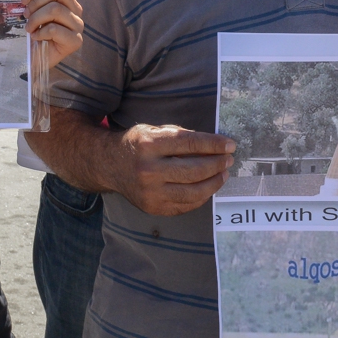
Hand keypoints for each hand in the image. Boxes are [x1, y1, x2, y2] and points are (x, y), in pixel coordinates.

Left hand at [24, 0, 82, 67]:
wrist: (37, 58)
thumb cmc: (37, 28)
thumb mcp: (35, 0)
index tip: (24, 0)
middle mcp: (76, 8)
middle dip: (35, 2)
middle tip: (26, 14)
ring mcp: (78, 25)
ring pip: (55, 9)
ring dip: (35, 19)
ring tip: (29, 28)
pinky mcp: (75, 41)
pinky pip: (56, 29)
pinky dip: (40, 32)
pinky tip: (36, 37)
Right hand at [111, 123, 235, 216]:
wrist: (108, 165)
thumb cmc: (136, 144)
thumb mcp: (153, 130)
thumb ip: (179, 136)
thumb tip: (213, 145)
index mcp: (148, 145)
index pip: (189, 144)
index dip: (213, 144)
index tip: (229, 144)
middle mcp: (148, 170)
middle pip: (194, 170)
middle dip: (217, 164)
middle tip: (228, 159)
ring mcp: (150, 192)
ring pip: (193, 191)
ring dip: (214, 182)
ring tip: (223, 173)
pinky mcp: (153, 207)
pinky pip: (186, 205)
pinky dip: (201, 196)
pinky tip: (208, 187)